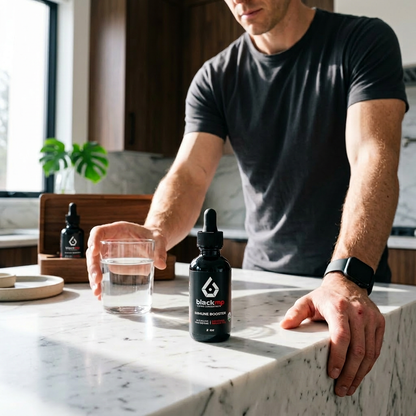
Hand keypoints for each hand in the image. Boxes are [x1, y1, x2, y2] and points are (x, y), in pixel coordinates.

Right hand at [86, 221, 166, 299]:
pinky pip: (100, 271)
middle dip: (92, 266)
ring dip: (93, 278)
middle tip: (97, 279)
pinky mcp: (111, 262)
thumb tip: (161, 264)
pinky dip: (99, 283)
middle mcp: (109, 241)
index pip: (99, 231)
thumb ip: (160, 250)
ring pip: (94, 264)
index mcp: (117, 230)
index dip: (93, 240)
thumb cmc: (153, 236)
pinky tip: (100, 294)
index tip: (94, 251)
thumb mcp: (159, 240)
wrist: (154, 241)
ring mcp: (108, 252)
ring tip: (97, 291)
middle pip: (93, 251)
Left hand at [280, 272, 384, 396]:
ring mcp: (371, 317)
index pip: (341, 336)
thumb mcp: (307, 300)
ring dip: (360, 373)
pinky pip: (376, 348)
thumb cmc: (324, 297)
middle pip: (357, 349)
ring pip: (369, 352)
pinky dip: (368, 364)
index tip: (332, 374)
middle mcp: (357, 312)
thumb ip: (296, 313)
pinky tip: (359, 374)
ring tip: (349, 387)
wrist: (347, 283)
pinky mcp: (379, 322)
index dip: (338, 357)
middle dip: (349, 373)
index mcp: (338, 307)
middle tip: (340, 389)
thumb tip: (284, 325)